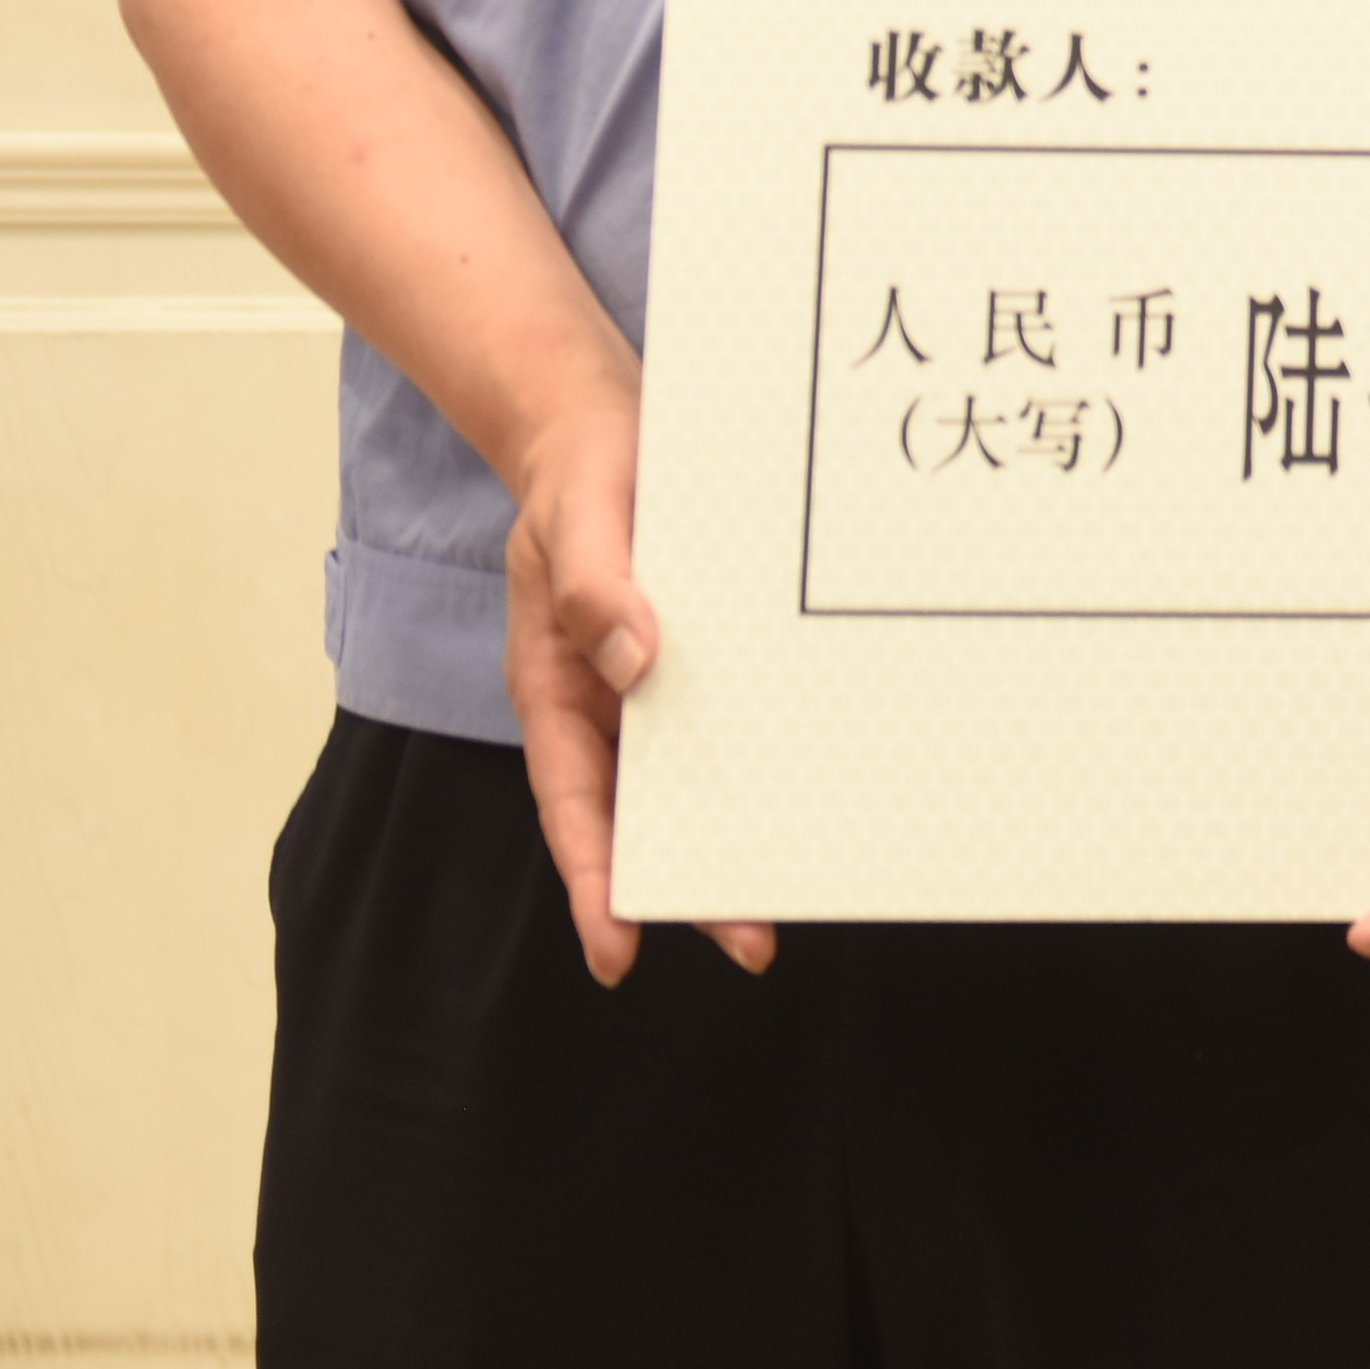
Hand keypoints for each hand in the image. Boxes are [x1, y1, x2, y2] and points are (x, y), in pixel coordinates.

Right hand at [498, 374, 772, 989]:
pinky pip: (731, 720)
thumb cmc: (583, 469)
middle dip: (689, 884)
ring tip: (794, 897)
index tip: (619, 951)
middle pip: (642, 814)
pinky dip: (763, 762)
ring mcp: (653, 684)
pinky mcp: (702, 655)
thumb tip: (634, 660)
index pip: (572, 802)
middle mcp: (605, 701)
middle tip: (752, 944)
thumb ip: (595, 584)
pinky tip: (813, 792)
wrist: (607, 418)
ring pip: (692, 779)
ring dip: (736, 834)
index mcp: (555, 686)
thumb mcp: (581, 514)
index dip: (595, 882)